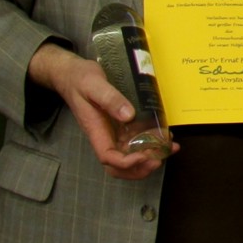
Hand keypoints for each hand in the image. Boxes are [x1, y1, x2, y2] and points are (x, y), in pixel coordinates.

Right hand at [29, 42, 173, 180]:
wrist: (73, 73)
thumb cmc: (80, 79)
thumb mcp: (94, 85)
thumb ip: (110, 99)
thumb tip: (129, 115)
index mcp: (95, 130)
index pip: (108, 157)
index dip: (126, 163)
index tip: (144, 156)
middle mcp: (104, 136)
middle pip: (118, 165)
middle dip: (139, 168)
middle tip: (160, 158)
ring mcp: (113, 132)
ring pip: (128, 156)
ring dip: (148, 159)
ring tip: (169, 149)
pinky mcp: (120, 125)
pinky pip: (134, 141)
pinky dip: (150, 144)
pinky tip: (164, 137)